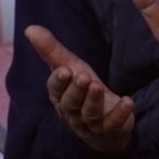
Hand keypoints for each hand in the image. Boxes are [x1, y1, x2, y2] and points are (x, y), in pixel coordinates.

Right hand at [24, 25, 134, 152]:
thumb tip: (30, 28)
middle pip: (71, 103)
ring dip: (94, 100)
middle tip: (83, 76)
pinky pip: (114, 123)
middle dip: (76, 90)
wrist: (105, 124)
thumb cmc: (84, 92)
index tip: (65, 70)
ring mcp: (91, 124)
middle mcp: (72, 113)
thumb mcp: (71, 69)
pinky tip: (128, 101)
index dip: (59, 81)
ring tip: (98, 86)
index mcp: (60, 97)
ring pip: (90, 114)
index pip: (56, 90)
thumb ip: (53, 51)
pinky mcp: (111, 129)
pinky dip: (120, 114)